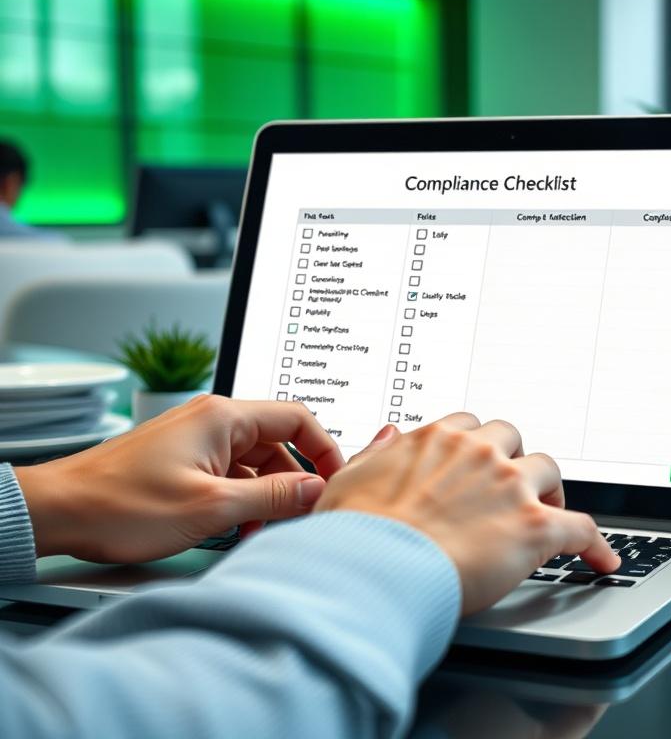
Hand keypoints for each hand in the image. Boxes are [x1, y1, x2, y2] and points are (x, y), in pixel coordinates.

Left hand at [16, 395, 343, 562]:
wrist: (58, 512)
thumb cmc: (121, 504)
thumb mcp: (211, 507)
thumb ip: (273, 496)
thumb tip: (317, 490)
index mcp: (223, 417)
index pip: (297, 418)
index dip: (324, 449)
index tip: (334, 481)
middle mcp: (212, 419)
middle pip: (278, 443)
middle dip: (294, 481)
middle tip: (300, 516)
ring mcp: (195, 439)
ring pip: (254, 462)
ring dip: (266, 495)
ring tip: (262, 531)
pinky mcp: (182, 460)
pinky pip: (229, 474)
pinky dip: (241, 499)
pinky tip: (237, 529)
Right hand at [315, 412, 619, 613]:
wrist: (375, 568)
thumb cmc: (355, 534)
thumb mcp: (348, 480)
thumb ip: (375, 454)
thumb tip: (389, 435)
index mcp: (437, 439)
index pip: (471, 425)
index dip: (478, 446)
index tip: (479, 462)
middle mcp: (479, 453)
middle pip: (514, 440)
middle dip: (514, 460)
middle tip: (511, 488)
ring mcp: (511, 487)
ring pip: (549, 473)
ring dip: (549, 492)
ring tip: (548, 514)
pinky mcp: (535, 527)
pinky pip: (581, 528)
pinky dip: (594, 544)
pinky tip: (601, 559)